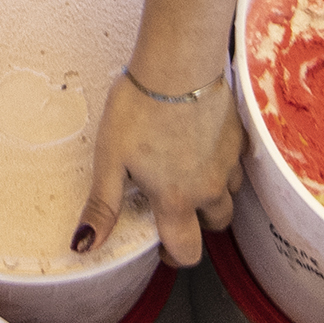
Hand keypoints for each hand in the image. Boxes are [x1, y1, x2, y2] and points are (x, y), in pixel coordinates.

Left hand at [77, 70, 241, 266]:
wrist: (178, 65)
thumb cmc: (139, 109)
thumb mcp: (110, 158)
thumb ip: (103, 205)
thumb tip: (84, 245)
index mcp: (176, 199)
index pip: (187, 252)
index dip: (175, 256)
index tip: (163, 247)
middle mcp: (209, 188)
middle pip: (215, 225)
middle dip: (199, 224)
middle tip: (176, 204)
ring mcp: (228, 163)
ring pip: (229, 193)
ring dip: (213, 192)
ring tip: (188, 171)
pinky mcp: (239, 136)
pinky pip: (237, 161)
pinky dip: (224, 161)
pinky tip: (204, 143)